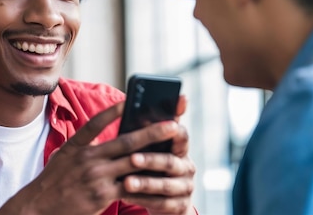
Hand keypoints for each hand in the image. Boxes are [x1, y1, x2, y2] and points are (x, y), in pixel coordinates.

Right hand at [0, 101, 181, 214]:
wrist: (38, 208)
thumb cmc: (52, 183)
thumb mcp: (62, 157)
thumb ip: (81, 145)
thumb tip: (99, 133)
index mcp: (76, 147)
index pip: (96, 123)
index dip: (113, 111)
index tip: (128, 100)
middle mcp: (87, 159)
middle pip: (126, 142)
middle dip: (151, 133)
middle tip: (172, 125)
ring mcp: (96, 177)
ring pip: (132, 164)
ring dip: (154, 157)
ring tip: (173, 152)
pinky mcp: (102, 196)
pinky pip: (129, 187)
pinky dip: (144, 182)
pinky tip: (158, 179)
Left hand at [122, 95, 195, 214]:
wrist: (162, 200)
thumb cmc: (151, 167)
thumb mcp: (151, 149)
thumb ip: (145, 132)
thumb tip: (128, 107)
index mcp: (180, 148)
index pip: (181, 135)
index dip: (174, 128)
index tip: (167, 122)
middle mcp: (186, 166)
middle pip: (170, 161)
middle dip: (151, 160)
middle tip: (132, 158)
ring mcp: (185, 187)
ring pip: (166, 185)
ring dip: (145, 183)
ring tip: (126, 182)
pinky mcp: (180, 205)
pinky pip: (162, 203)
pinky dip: (143, 200)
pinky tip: (126, 196)